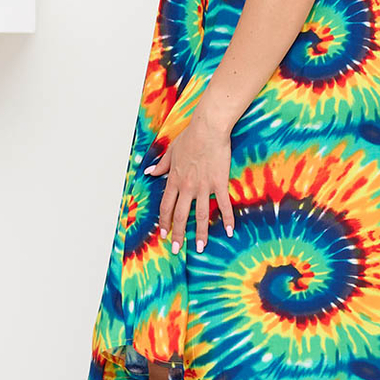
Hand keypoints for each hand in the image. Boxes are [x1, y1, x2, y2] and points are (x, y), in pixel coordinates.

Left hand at [143, 111, 234, 254]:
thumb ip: (161, 165)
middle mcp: (187, 187)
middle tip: (177, 249)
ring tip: (200, 248)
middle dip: (178, 235)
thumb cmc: (190, 137)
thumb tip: (149, 171)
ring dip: (200, 233)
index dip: (164, 222)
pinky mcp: (219, 183)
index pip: (166, 207)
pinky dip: (227, 219)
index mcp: (174, 180)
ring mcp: (203, 187)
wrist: (208, 130)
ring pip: (200, 215)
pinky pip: (223, 204)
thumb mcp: (170, 151)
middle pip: (180, 216)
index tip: (164, 234)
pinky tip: (230, 231)